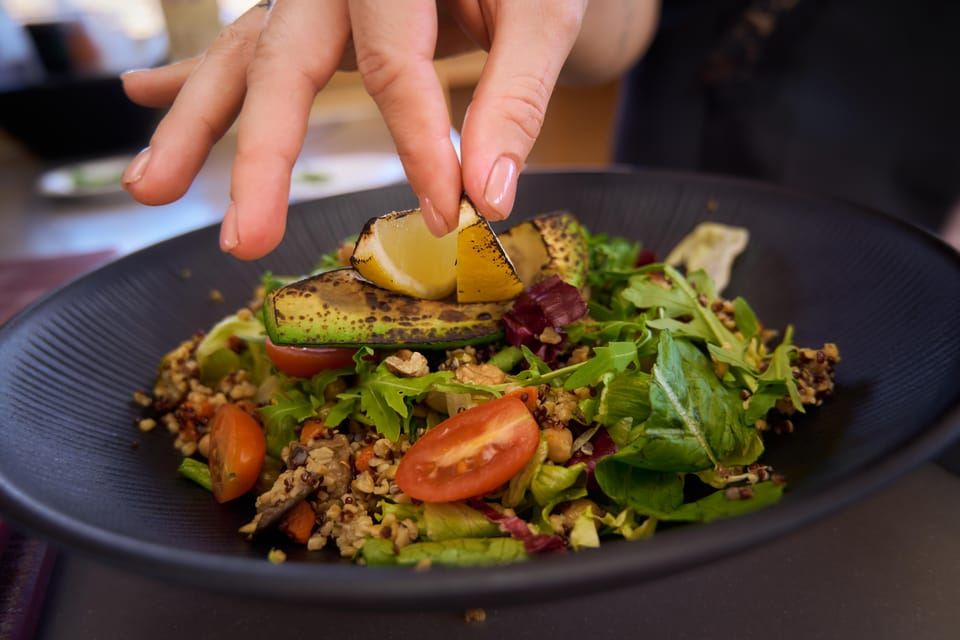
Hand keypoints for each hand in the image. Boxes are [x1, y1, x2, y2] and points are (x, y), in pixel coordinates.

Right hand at [121, 0, 587, 259]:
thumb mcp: (542, 16)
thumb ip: (517, 98)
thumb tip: (487, 198)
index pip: (395, 65)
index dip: (420, 145)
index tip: (447, 215)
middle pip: (282, 62)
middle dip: (260, 156)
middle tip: (244, 240)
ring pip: (241, 56)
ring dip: (191, 124)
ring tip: (149, 188)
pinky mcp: (303, 13)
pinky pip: (242, 45)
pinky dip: (194, 74)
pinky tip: (143, 93)